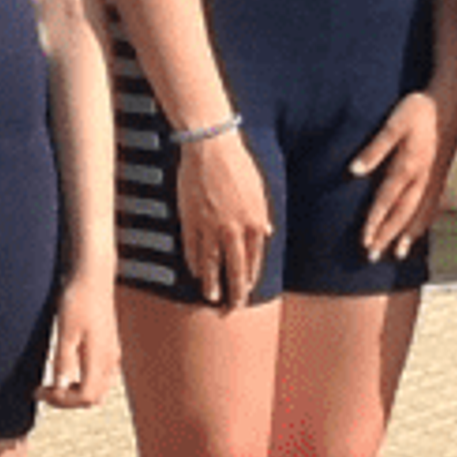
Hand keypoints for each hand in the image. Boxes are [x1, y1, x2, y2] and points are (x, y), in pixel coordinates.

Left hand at [40, 268, 117, 410]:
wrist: (94, 276)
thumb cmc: (79, 299)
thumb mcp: (65, 331)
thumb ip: (63, 361)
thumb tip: (59, 386)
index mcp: (100, 358)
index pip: (86, 397)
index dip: (62, 400)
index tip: (41, 391)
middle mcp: (110, 359)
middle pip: (94, 398)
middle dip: (68, 400)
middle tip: (45, 392)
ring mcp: (112, 353)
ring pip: (99, 389)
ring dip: (78, 392)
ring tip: (55, 384)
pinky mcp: (110, 346)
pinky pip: (102, 376)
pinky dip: (85, 381)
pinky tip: (70, 371)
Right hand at [171, 125, 272, 307]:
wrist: (211, 148)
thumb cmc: (238, 165)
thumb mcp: (259, 190)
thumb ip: (262, 215)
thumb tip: (267, 233)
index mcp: (254, 223)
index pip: (254, 260)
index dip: (250, 278)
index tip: (247, 290)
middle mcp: (233, 230)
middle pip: (234, 270)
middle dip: (234, 292)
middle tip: (231, 309)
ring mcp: (210, 228)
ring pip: (210, 265)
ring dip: (211, 284)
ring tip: (211, 298)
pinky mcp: (190, 221)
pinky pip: (192, 249)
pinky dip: (193, 263)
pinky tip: (195, 272)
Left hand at [348, 88, 455, 265]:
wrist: (452, 100)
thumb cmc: (419, 109)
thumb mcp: (393, 123)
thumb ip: (375, 148)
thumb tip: (353, 171)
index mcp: (408, 167)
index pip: (386, 202)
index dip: (374, 223)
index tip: (363, 242)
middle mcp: (423, 178)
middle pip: (402, 214)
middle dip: (387, 237)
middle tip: (372, 257)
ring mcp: (435, 179)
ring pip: (420, 214)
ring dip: (407, 236)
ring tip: (398, 255)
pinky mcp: (442, 175)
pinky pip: (433, 206)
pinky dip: (424, 223)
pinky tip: (419, 231)